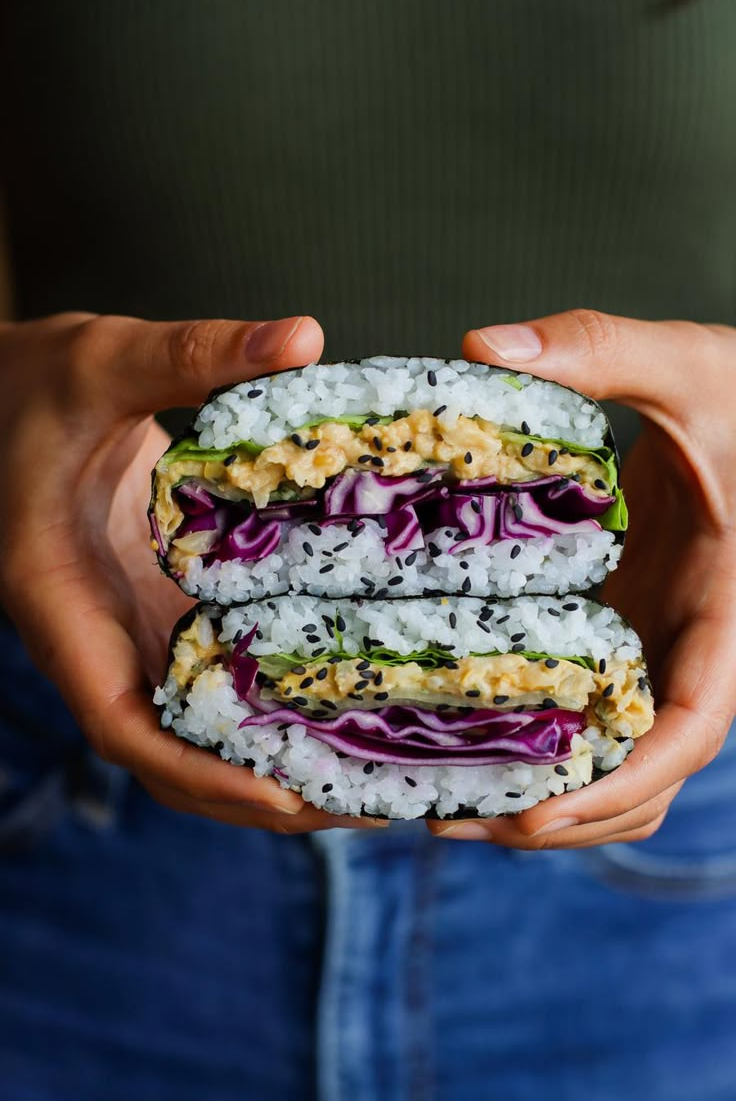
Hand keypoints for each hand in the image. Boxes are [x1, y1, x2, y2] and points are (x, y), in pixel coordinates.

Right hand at [0, 312, 386, 832]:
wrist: (1, 396)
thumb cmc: (29, 384)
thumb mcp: (104, 361)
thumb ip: (192, 354)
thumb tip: (302, 337)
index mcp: (62, 602)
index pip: (122, 725)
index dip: (201, 773)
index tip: (287, 800)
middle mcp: (98, 637)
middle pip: (176, 753)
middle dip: (262, 793)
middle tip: (369, 802)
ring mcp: (131, 631)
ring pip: (198, 729)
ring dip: (274, 763)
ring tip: (376, 778)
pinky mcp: (160, 613)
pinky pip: (214, 681)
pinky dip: (271, 708)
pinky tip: (344, 701)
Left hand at [427, 309, 735, 846]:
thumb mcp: (686, 362)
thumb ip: (597, 349)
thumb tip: (479, 348)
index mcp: (724, 609)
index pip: (692, 728)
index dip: (621, 784)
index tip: (534, 813)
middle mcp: (691, 646)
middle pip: (644, 779)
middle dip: (560, 817)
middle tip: (448, 817)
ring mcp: (657, 646)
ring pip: (618, 762)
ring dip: (546, 798)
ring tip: (442, 797)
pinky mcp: (626, 631)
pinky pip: (589, 715)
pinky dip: (539, 744)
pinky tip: (463, 729)